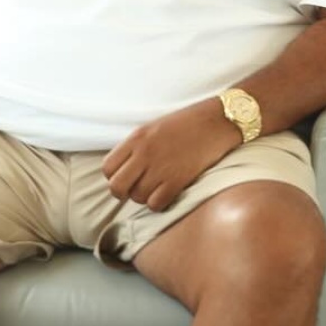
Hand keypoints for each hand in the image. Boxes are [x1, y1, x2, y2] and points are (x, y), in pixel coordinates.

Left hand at [102, 99, 240, 210]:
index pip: (108, 168)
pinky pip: (156, 204)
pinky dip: (159, 203)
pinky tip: (167, 194)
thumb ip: (135, 146)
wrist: (217, 122)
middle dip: (123, 192)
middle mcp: (144, 154)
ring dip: (144, 197)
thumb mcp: (153, 128)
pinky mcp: (178, 180)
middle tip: (136, 189)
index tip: (125, 177)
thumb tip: (124, 168)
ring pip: (137, 197)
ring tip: (156, 188)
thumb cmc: (186, 124)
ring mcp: (160, 168)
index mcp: (136, 138)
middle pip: (117, 187)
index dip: (114, 177)